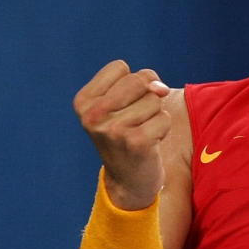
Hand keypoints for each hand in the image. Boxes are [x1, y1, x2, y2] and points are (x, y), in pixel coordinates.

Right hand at [73, 59, 171, 208]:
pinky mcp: (136, 142)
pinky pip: (164, 118)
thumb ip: (140, 84)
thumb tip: (160, 88)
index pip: (120, 67)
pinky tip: (150, 143)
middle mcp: (93, 115)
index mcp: (83, 101)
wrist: (128, 182)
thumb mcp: (121, 104)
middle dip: (146, 97)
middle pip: (139, 80)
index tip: (123, 107)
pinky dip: (163, 129)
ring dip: (154, 115)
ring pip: (154, 99)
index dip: (131, 83)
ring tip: (141, 133)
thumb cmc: (126, 135)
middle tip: (136, 121)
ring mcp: (113, 130)